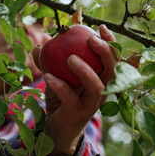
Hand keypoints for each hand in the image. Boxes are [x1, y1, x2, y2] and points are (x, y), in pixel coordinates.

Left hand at [37, 25, 117, 155]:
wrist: (56, 128)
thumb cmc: (60, 99)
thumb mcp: (57, 77)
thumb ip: (49, 61)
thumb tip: (41, 44)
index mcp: (101, 79)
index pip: (113, 59)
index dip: (112, 43)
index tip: (100, 27)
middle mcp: (101, 91)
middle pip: (113, 71)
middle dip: (106, 53)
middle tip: (90, 39)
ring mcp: (90, 104)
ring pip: (97, 87)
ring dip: (85, 70)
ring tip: (70, 58)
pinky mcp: (77, 114)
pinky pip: (71, 99)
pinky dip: (60, 86)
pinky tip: (48, 76)